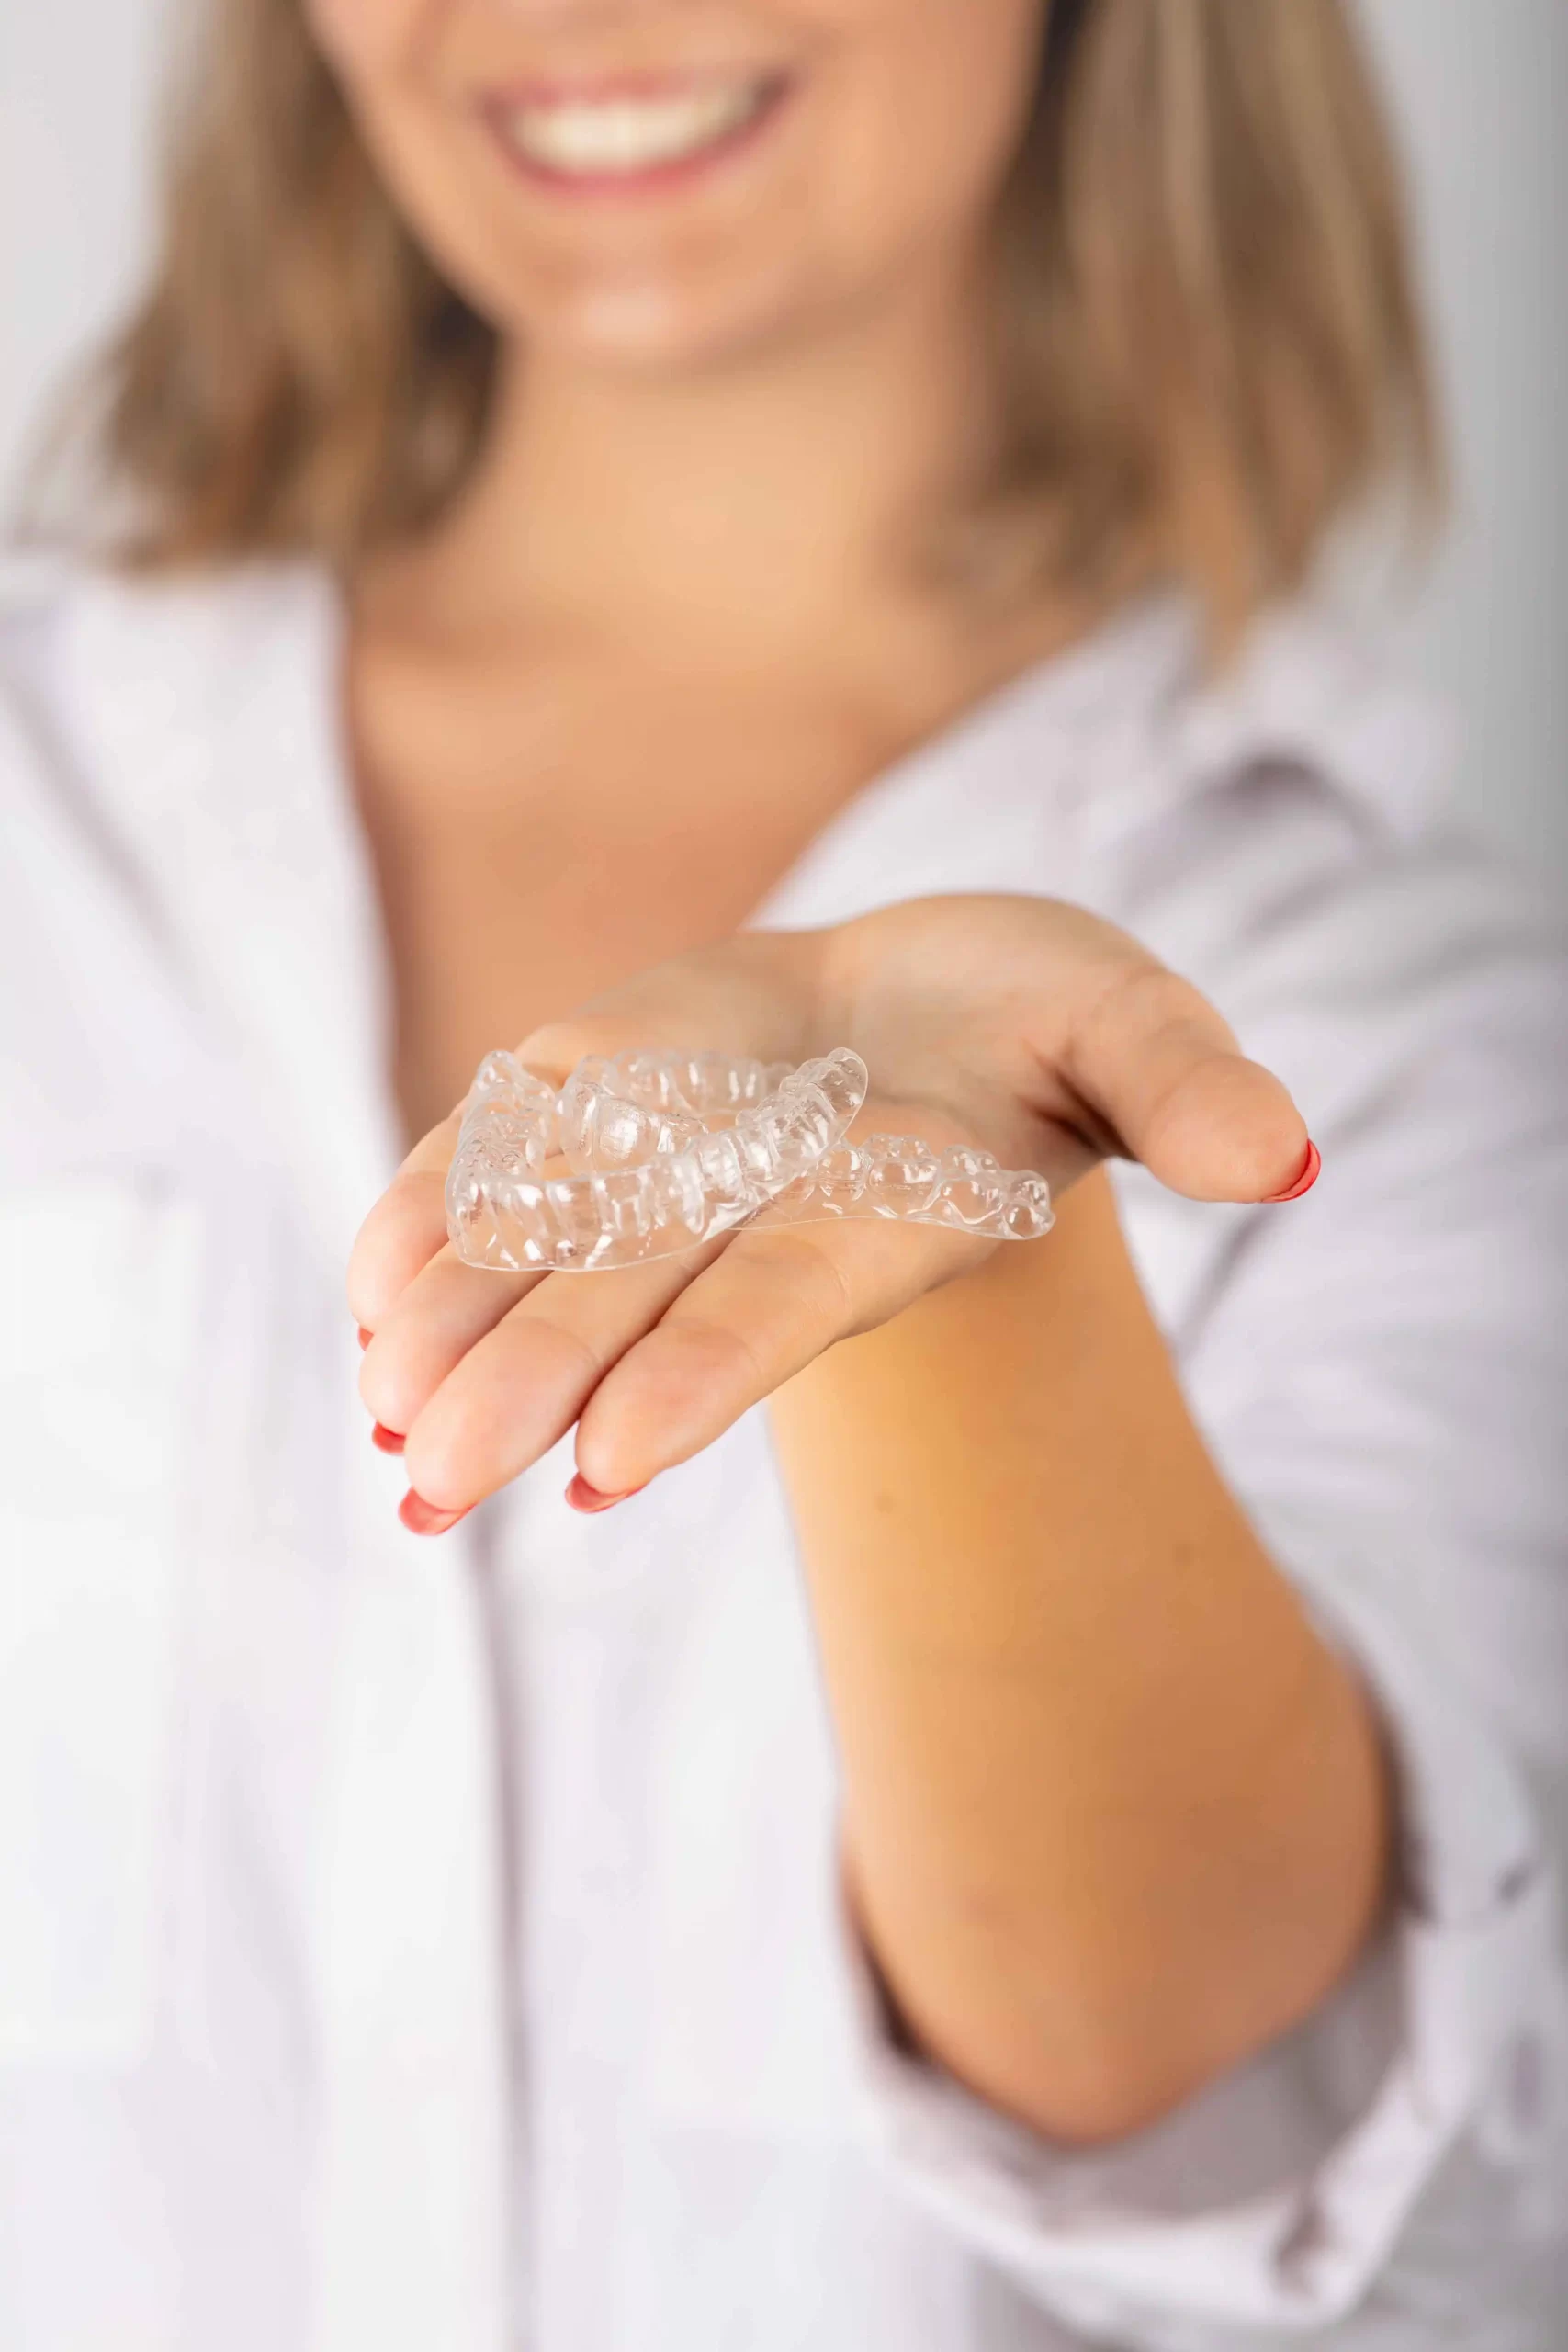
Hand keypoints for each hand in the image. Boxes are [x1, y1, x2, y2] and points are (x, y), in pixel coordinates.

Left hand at [347, 895, 1312, 1530]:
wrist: (915, 1007)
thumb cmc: (1038, 1023)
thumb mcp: (1128, 1023)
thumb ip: (1187, 1089)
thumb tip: (1285, 1157)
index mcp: (872, 1215)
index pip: (780, 1306)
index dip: (700, 1374)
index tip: (603, 1467)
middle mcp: (749, 1214)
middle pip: (628, 1308)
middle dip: (531, 1388)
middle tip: (429, 1490)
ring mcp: (658, 1169)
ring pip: (539, 1257)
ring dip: (452, 1332)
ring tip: (381, 1414)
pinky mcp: (588, 1111)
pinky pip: (492, 1172)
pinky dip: (426, 1225)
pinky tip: (367, 1296)